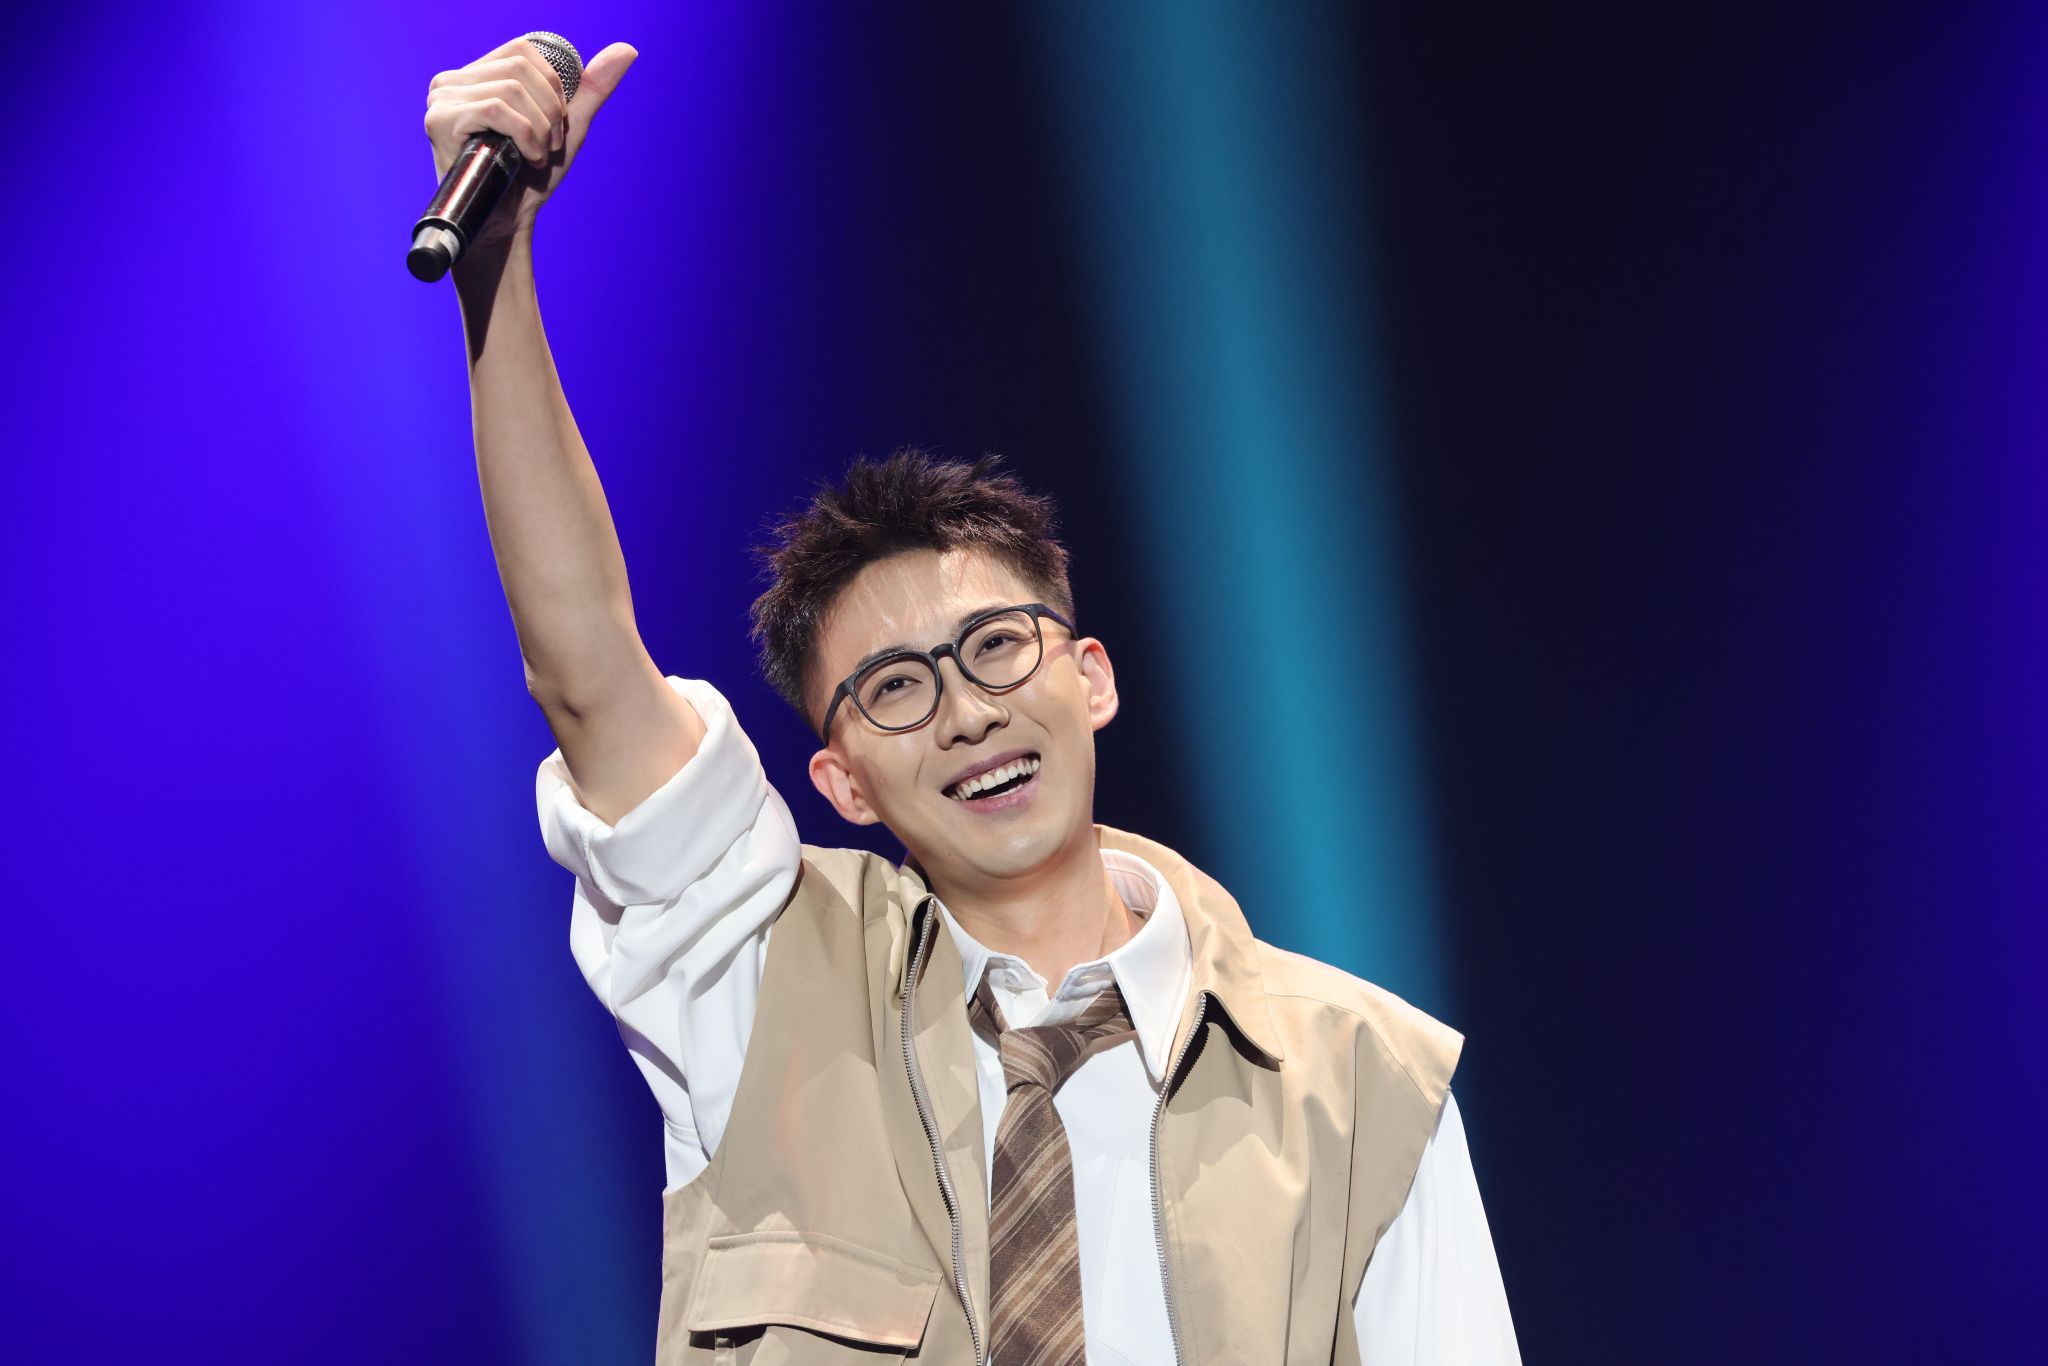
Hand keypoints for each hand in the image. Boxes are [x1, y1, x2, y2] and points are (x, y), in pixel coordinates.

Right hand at [422, 36, 638, 255]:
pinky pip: (496, 109)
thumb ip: (592, 88)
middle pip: (520, 67)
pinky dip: (525, 137)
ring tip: (535, 156)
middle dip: (549, 112)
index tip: (555, 124)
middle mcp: (452, 81)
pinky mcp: (440, 120)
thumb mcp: (567, 126)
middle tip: (548, 146)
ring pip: (511, 89)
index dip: (551, 86)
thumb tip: (627, 49)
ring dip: (539, 130)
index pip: (522, 51)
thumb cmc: (531, 176)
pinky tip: (525, 160)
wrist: (508, 222)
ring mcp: (442, 99)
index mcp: (476, 76)